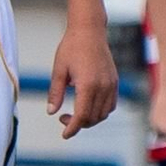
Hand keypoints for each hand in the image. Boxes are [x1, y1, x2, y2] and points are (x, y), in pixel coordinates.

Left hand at [47, 19, 118, 138]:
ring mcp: (111, 84)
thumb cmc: (71, 47)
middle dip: (78, 124)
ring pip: (103, 114)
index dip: (72, 129)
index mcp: (87, 85)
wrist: (89, 30)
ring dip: (90, 119)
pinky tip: (88, 105)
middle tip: (62, 117)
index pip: (81, 116)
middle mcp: (102, 87)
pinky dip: (101, 111)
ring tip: (75, 113)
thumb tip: (51, 112)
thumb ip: (55, 93)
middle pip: (93, 118)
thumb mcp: (58, 70)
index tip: (64, 135)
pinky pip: (111, 105)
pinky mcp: (114, 81)